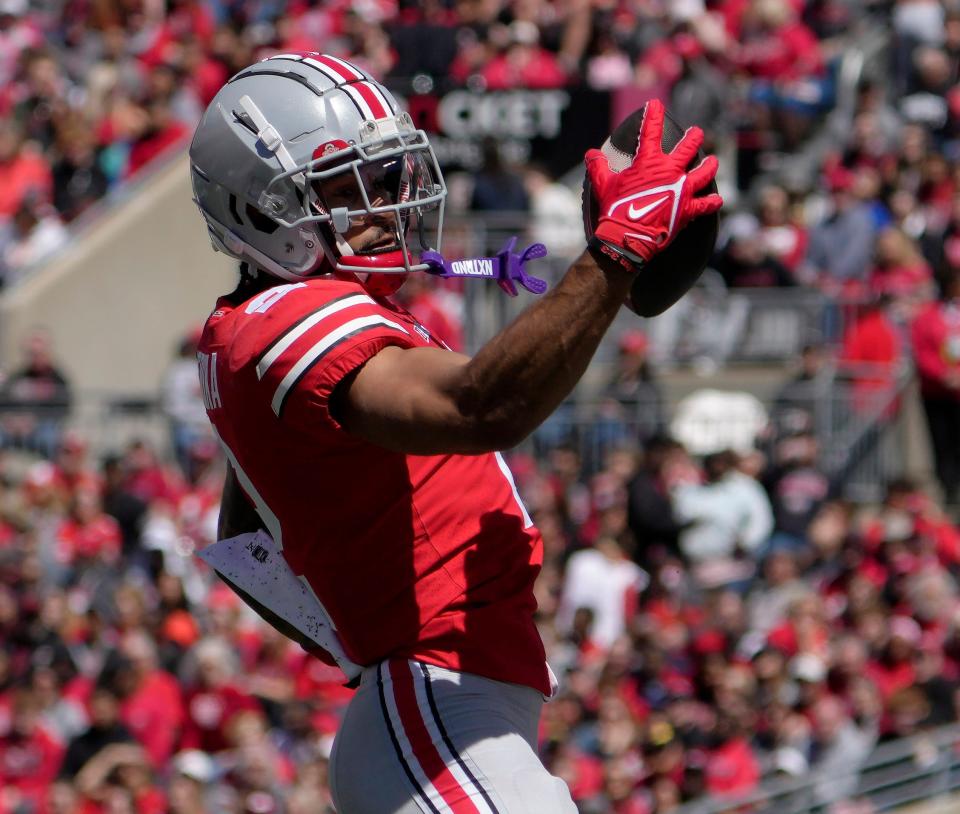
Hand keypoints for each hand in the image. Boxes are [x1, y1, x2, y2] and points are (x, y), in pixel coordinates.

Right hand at [585, 99, 722, 267]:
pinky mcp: (687, 210)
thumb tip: (590, 154)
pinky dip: (711, 202)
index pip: (652, 131)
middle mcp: (670, 172)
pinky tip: (717, 199)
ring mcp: (682, 190)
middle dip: (694, 138)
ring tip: (712, 161)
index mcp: (649, 162)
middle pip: (688, 148)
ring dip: (708, 166)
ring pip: (703, 173)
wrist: (627, 236)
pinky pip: (704, 204)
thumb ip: (598, 166)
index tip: (656, 104)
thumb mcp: (603, 184)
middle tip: (697, 132)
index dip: (653, 114)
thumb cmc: (614, 209)